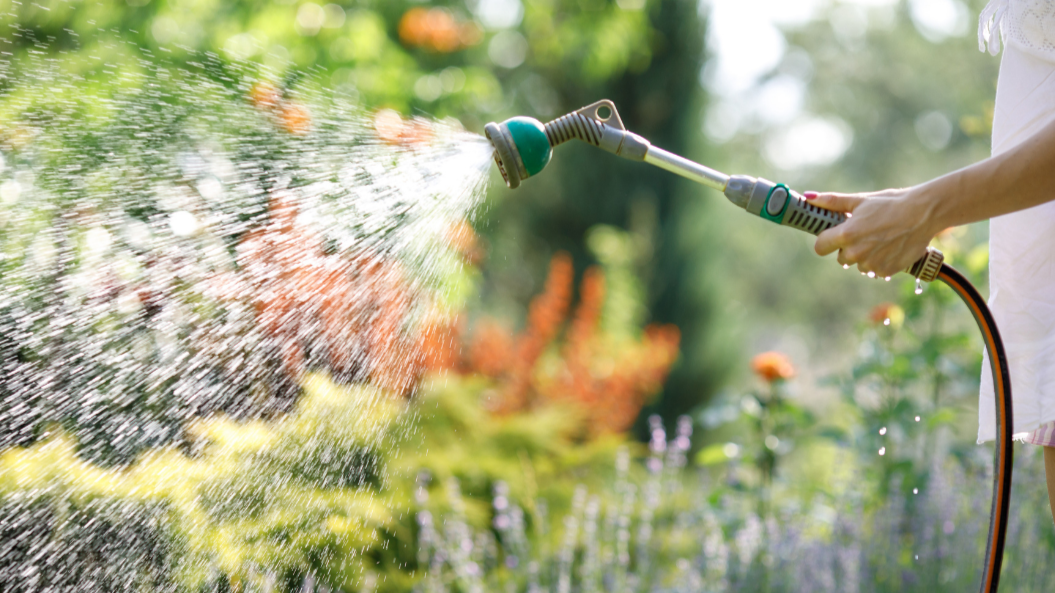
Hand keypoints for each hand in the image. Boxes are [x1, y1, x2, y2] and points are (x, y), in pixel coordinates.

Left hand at [808, 186, 940, 277]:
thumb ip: (831, 201)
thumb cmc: (890, 203)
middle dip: (848, 247)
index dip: (826, 240)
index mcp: (846, 235)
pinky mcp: (886, 271)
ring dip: (865, 255)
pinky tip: (891, 247)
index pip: (820, 247)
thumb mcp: (859, 200)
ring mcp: (871, 264)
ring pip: (858, 265)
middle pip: (840, 257)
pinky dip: (880, 261)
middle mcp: (856, 253)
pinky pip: (875, 270)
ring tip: (881, 238)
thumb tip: (808, 196)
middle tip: (865, 233)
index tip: (835, 235)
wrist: (923, 213)